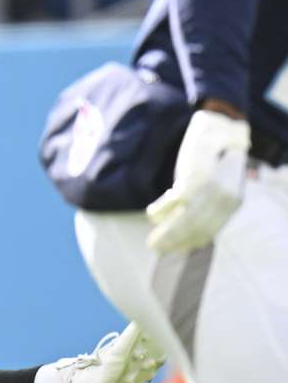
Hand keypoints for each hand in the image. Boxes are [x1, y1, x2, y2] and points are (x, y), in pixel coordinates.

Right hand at [147, 109, 249, 253]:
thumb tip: (191, 235)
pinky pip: (175, 201)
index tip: (173, 252)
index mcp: (231, 204)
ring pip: (186, 219)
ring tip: (152, 240)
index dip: (188, 244)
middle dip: (174, 242)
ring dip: (167, 232)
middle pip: (196, 228)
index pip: (208, 232)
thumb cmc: (212, 163)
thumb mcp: (216, 188)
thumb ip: (207, 209)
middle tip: (156, 249)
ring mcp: (211, 189)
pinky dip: (162, 211)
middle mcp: (224, 199)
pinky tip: (153, 215)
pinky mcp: (196, 177)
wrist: (219, 130)